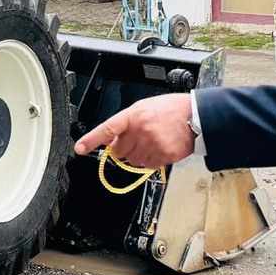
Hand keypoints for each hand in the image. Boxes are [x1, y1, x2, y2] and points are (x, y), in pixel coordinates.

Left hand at [73, 92, 194, 167]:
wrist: (196, 116)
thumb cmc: (170, 110)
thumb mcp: (144, 108)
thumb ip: (126, 123)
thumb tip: (110, 140)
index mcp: (133, 116)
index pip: (107, 129)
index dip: (91, 140)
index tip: (80, 148)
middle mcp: (140, 131)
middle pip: (119, 152)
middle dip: (125, 148)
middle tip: (138, 139)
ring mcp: (152, 144)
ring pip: (132, 161)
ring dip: (139, 155)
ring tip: (153, 141)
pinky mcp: (163, 156)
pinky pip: (147, 166)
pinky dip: (151, 160)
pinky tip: (160, 147)